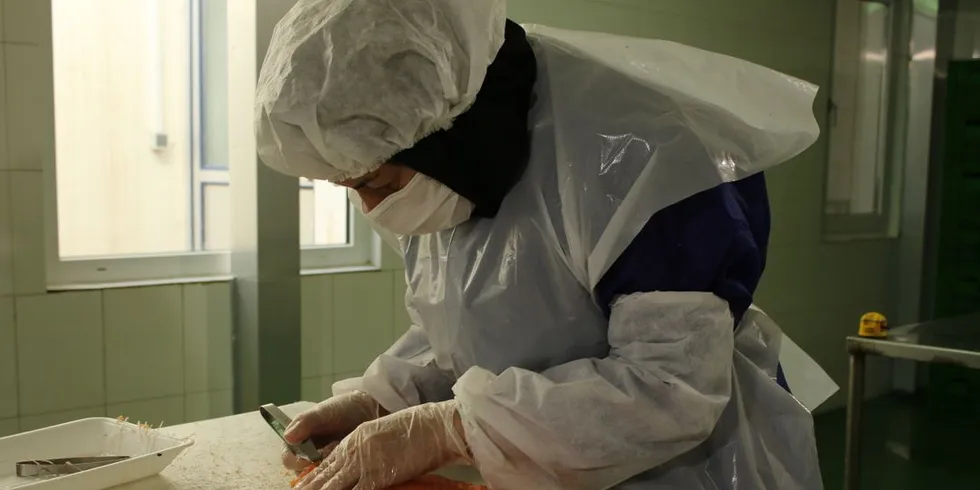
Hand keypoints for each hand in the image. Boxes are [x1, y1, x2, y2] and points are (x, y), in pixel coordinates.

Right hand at [282, 391, 387, 471]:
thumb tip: (288, 436)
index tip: (309, 461)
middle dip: (314, 468)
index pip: (288, 459)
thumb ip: (305, 422)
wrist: (367, 409)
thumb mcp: (323, 412)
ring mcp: (323, 462)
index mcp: (298, 441)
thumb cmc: (341, 408)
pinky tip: (348, 461)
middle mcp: (308, 454)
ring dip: (327, 470)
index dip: (296, 462)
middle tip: (329, 457)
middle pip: (302, 472)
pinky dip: (339, 473)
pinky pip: (335, 477)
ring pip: (318, 476)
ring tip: (341, 455)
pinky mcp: (338, 468)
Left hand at [295, 401, 468, 489]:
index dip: (314, 476)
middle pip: (326, 475)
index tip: (302, 484)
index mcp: (356, 438)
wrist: (434, 426)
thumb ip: (369, 448)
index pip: (329, 461)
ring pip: (333, 486)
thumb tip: (366, 465)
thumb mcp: (385, 433)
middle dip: (310, 487)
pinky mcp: (377, 476)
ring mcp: (364, 464)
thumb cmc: (418, 428)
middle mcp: (354, 450)